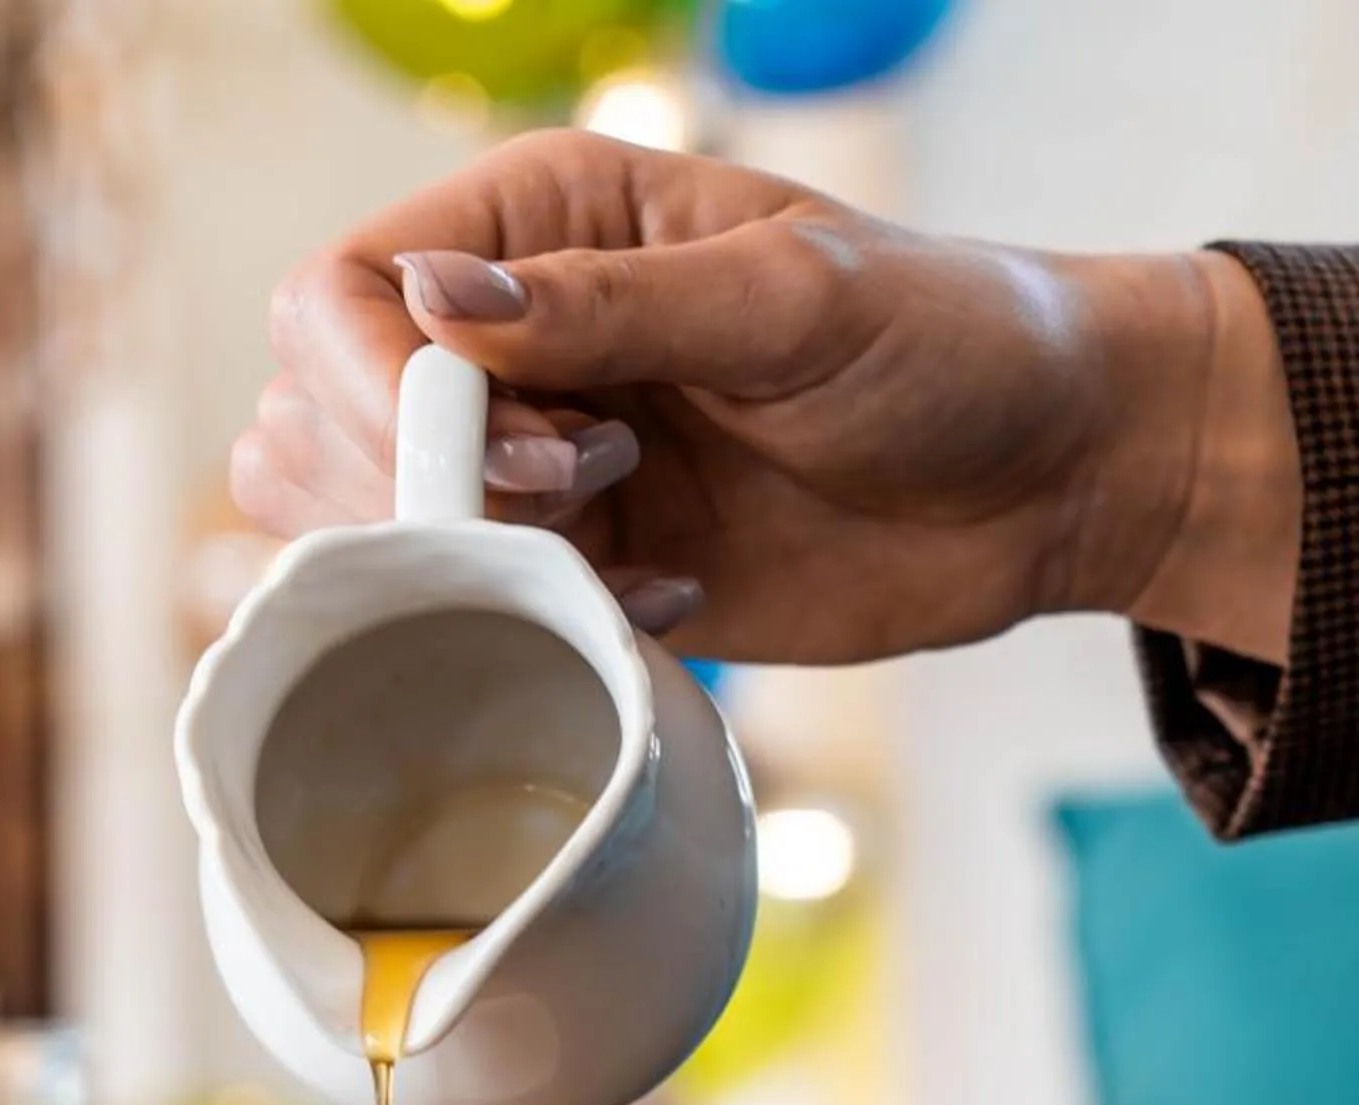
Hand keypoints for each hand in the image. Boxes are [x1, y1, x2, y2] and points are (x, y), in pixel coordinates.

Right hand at [237, 131, 1296, 668]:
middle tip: (588, 485)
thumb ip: (608, 308)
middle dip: (420, 486)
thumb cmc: (946, 341)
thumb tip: (431, 307)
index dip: (377, 390)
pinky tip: (666, 603)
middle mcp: (511, 337)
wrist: (1041, 476)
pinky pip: (475, 617)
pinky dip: (542, 629)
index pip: (339, 298)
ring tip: (619, 538)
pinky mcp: (579, 567)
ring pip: (367, 529)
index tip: (509, 452)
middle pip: (316, 422)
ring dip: (468, 564)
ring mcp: (534, 461)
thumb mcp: (791, 301)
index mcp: (540, 222)